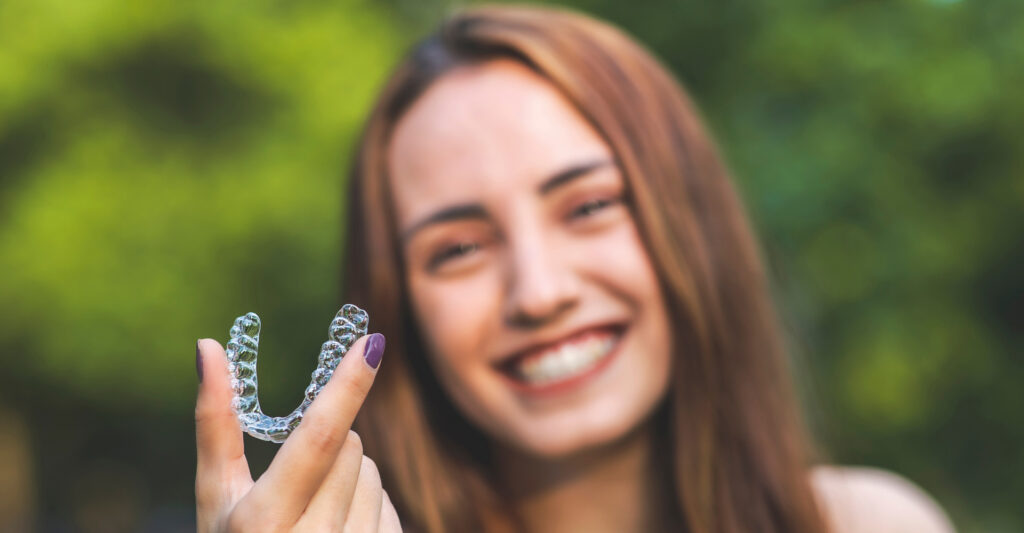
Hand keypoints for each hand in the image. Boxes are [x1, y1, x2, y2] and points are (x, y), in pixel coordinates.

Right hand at [194, 334, 401, 531]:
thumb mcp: (216, 497)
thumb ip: (216, 423)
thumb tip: (210, 346)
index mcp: (262, 523)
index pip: (317, 439)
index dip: (347, 387)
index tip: (374, 342)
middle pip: (350, 447)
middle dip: (329, 445)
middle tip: (297, 481)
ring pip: (372, 473)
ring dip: (349, 478)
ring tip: (313, 515)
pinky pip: (389, 504)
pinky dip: (367, 506)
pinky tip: (337, 532)